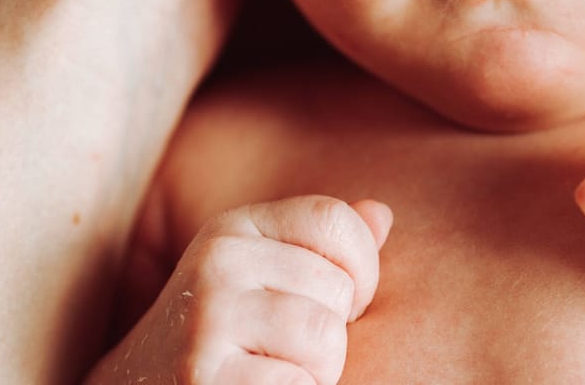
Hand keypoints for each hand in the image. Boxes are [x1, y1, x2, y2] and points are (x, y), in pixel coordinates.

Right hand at [87, 196, 392, 384]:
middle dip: (331, 335)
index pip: (336, 221)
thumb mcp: (261, 277)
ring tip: (272, 374)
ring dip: (314, 373)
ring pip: (324, 341)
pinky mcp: (203, 375)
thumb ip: (320, 248)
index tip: (340, 305)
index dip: (361, 271)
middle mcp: (216, 262)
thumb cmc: (222, 339)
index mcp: (233, 228)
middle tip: (282, 352)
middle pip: (338, 290)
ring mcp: (206, 319)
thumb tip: (382, 215)